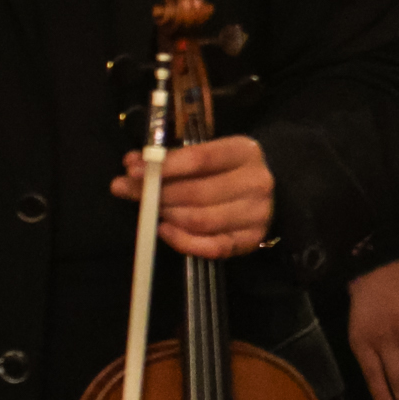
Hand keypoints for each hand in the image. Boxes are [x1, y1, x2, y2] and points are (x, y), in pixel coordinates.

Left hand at [115, 134, 275, 258]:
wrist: (270, 192)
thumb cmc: (227, 170)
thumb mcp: (209, 154)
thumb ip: (172, 159)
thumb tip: (131, 164)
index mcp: (245, 152)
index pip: (200, 159)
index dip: (163, 166)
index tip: (131, 171)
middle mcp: (256, 182)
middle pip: (197, 192)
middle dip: (156, 194)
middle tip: (128, 192)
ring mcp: (257, 213)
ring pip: (201, 220)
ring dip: (168, 216)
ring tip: (152, 211)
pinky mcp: (251, 240)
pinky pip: (211, 247)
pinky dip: (182, 241)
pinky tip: (165, 230)